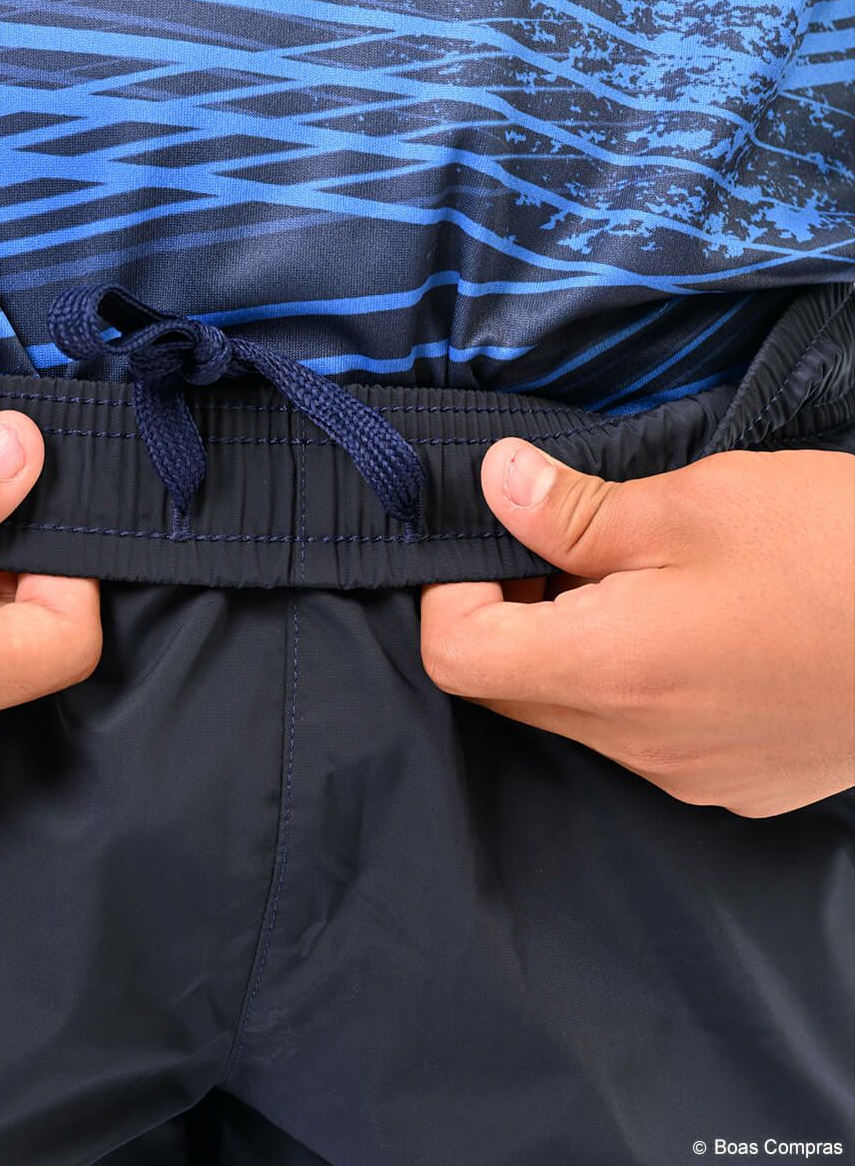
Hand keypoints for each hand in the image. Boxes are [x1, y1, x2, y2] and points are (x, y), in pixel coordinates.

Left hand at [421, 439, 854, 816]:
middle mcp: (636, 743)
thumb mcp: (698, 503)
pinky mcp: (731, 779)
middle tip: (560, 548)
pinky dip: (633, 680)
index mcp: (611, 671)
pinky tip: (694, 628)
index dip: (448, 592)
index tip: (488, 543)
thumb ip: (573, 510)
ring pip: (574, 712)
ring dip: (574, 644)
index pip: (457, 656)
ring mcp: (686, 772)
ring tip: (639, 577)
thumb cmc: (844, 554)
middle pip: (508, 687)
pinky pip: (640, 735)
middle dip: (509, 613)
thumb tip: (494, 483)